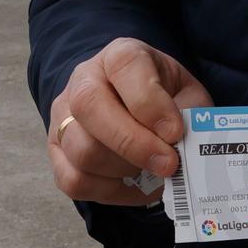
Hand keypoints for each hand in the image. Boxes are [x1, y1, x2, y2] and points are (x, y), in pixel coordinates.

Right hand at [47, 39, 211, 206]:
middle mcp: (84, 79)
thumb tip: (184, 147)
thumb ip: (191, 115)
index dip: (150, 102)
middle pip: (89, 106)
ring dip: (124, 169)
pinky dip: (109, 191)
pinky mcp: (56, 151)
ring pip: (82, 150)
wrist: (139, 108)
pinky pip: (74, 181)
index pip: (124, 67)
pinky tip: (133, 184)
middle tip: (168, 164)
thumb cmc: (167, 101)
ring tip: (152, 171)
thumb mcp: (188, 95)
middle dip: (133, 143)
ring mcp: (64, 115)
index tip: (175, 131)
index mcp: (120, 55)